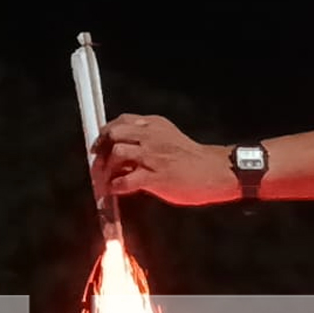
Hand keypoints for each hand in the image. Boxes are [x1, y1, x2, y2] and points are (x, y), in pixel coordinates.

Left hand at [92, 114, 235, 205]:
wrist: (216, 172)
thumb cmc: (195, 160)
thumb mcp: (170, 139)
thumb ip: (149, 140)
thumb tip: (124, 153)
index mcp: (155, 125)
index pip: (121, 121)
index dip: (105, 133)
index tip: (99, 145)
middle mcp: (151, 137)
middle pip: (113, 133)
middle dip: (101, 149)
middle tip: (97, 163)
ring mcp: (152, 156)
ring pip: (116, 154)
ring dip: (106, 169)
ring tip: (105, 180)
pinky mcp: (155, 177)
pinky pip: (125, 181)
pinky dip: (115, 187)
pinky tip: (115, 191)